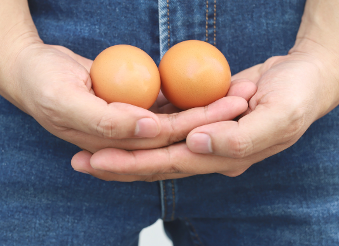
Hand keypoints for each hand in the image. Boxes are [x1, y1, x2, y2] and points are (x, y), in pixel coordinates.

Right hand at [12, 44, 254, 154]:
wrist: (29, 69)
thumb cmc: (41, 83)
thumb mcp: (63, 100)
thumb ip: (105, 121)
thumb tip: (148, 129)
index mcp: (111, 148)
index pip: (161, 144)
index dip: (195, 129)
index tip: (227, 110)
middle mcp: (125, 142)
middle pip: (177, 135)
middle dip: (212, 119)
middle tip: (243, 98)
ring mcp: (129, 125)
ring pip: (175, 120)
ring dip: (206, 108)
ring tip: (238, 92)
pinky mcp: (131, 106)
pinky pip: (164, 103)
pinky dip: (186, 97)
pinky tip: (211, 88)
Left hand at [71, 40, 338, 180]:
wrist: (304, 78)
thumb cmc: (296, 95)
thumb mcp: (279, 115)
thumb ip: (240, 137)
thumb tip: (197, 144)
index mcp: (226, 157)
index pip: (172, 165)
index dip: (135, 165)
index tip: (99, 162)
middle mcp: (210, 154)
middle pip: (156, 163)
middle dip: (117, 165)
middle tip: (80, 162)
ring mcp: (203, 138)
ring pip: (155, 148)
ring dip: (122, 150)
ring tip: (88, 150)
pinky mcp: (200, 120)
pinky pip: (165, 127)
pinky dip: (140, 130)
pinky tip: (116, 128)